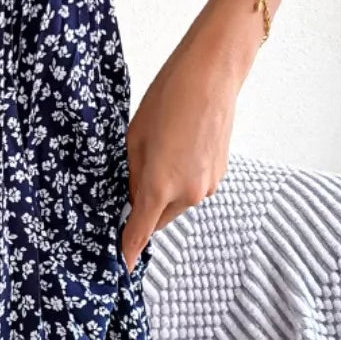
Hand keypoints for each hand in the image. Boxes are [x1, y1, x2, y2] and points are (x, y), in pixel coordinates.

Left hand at [120, 0, 267, 269]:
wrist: (211, 75)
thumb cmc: (167, 100)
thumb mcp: (134, 139)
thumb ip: (133, 177)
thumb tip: (133, 198)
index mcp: (161, 187)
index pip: (139, 232)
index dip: (128, 249)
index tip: (121, 264)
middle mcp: (188, 194)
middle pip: (158, 219)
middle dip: (143, 207)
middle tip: (132, 175)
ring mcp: (208, 186)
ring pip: (176, 203)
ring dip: (163, 192)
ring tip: (158, 152)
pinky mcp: (219, 174)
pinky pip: (191, 188)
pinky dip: (180, 179)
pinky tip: (177, 147)